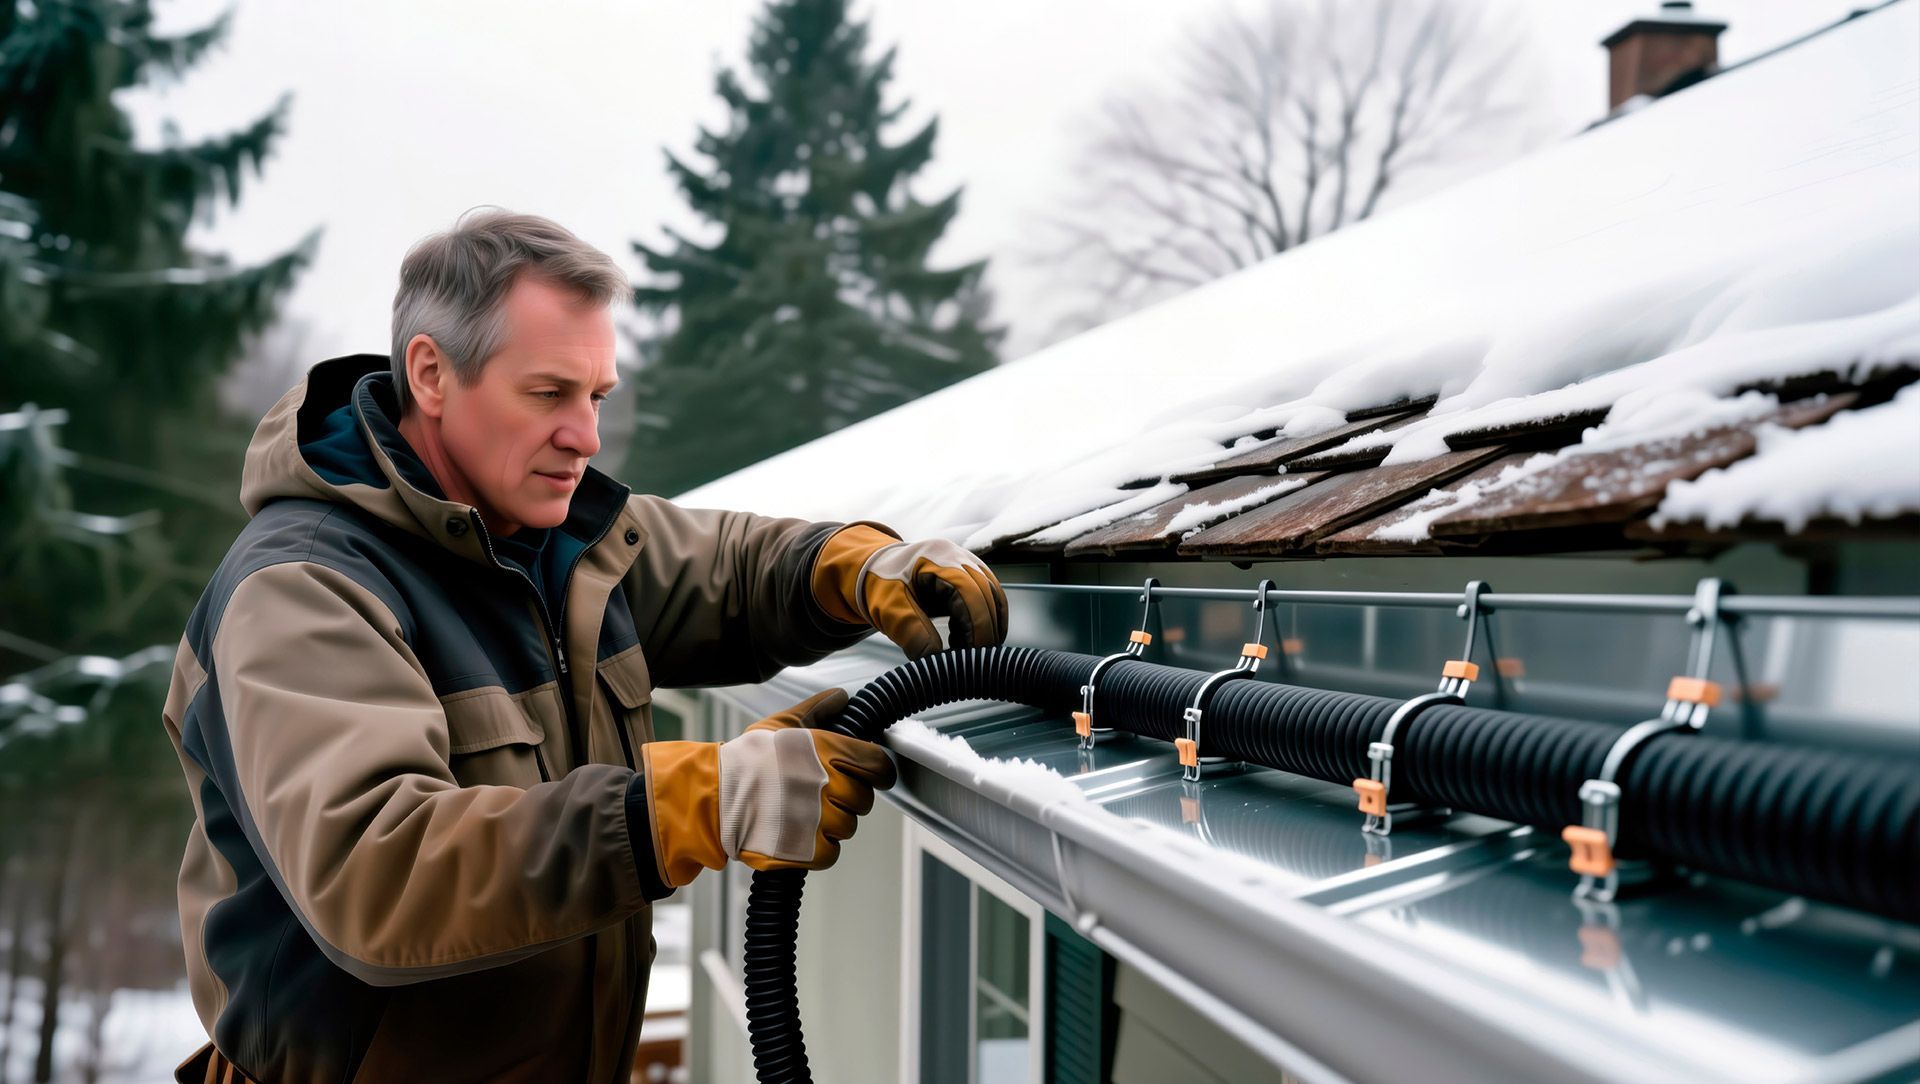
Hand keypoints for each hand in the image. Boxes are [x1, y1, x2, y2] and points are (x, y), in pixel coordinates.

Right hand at [640, 689, 895, 886]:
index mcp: (828, 751)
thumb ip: (817, 710)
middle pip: (864, 798)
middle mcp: (829, 784)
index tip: (872, 776)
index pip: (879, 764)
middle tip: (820, 795)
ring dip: (832, 823)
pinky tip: (799, 833)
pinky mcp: (808, 849)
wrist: (716, 797)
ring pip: (849, 826)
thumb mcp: (781, 724)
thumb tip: (840, 697)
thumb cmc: (746, 761)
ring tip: (803, 813)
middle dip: (847, 798)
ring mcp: (820, 819)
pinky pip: (832, 852)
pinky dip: (819, 848)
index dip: (879, 771)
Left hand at [812, 524, 1008, 658]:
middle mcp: (958, 556)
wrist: (873, 571)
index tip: (968, 656)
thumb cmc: (878, 586)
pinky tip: (966, 641)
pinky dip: (985, 622)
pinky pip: (990, 599)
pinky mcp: (971, 576)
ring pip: (994, 598)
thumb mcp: (888, 610)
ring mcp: (968, 563)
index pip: (970, 593)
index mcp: (937, 558)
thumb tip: (936, 660)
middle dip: (984, 632)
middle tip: (968, 662)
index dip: (976, 626)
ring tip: (966, 653)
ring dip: (989, 628)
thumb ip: (911, 633)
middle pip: (988, 596)